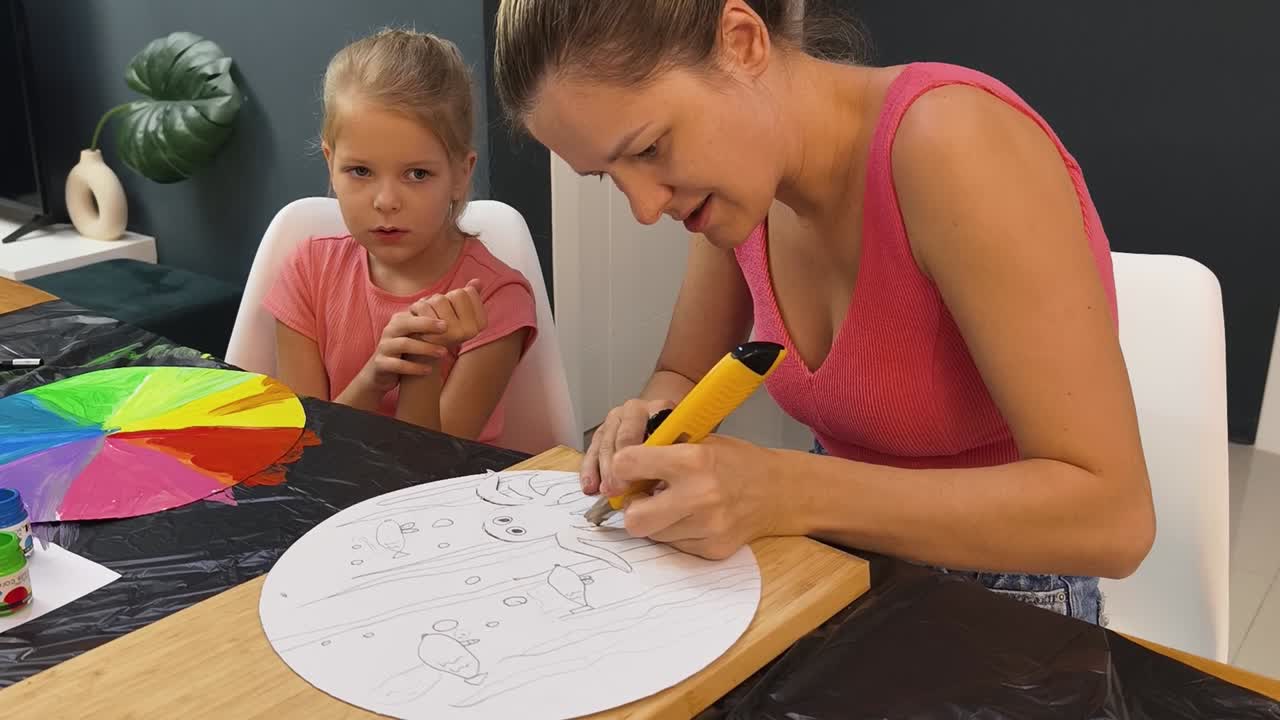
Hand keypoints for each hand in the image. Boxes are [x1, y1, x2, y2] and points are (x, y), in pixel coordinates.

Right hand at [358, 310, 450, 394]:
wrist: (381, 371)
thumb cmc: (405, 351)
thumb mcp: (415, 336)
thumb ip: (427, 327)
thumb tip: (452, 318)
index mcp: (398, 321)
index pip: (414, 314)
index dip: (430, 317)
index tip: (448, 323)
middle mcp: (389, 331)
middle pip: (406, 323)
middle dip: (427, 325)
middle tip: (446, 329)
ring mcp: (384, 347)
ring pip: (404, 344)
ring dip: (425, 348)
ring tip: (443, 353)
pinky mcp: (381, 363)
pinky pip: (397, 365)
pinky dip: (414, 368)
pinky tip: (429, 370)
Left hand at [410, 279, 486, 350]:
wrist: (423, 348)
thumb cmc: (443, 325)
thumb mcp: (458, 309)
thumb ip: (470, 295)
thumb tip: (477, 281)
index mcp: (481, 323)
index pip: (470, 291)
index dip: (456, 296)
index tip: (452, 309)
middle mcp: (472, 331)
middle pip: (458, 294)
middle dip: (445, 298)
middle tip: (438, 312)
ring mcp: (456, 334)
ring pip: (440, 299)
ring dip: (430, 303)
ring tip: (428, 315)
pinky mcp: (437, 336)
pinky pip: (425, 307)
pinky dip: (418, 308)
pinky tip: (417, 316)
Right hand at [581, 397, 675, 494]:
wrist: (662, 426)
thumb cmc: (674, 441)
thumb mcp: (680, 447)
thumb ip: (671, 458)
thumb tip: (660, 483)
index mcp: (658, 409)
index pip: (648, 428)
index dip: (639, 454)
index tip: (636, 477)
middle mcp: (634, 409)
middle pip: (622, 437)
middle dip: (618, 466)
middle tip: (617, 488)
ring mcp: (615, 418)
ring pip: (605, 444)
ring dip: (604, 471)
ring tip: (605, 491)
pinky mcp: (602, 430)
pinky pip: (593, 450)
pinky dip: (590, 470)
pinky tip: (590, 485)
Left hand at [606, 435, 792, 560]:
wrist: (780, 492)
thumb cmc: (737, 462)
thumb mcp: (701, 441)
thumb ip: (661, 452)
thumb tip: (619, 468)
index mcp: (693, 461)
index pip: (628, 465)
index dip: (621, 468)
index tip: (626, 471)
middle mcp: (700, 497)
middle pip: (634, 519)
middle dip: (632, 508)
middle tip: (643, 498)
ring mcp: (708, 528)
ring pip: (653, 535)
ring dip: (657, 521)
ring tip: (675, 505)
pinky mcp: (713, 549)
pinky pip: (675, 546)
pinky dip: (677, 532)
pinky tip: (694, 518)